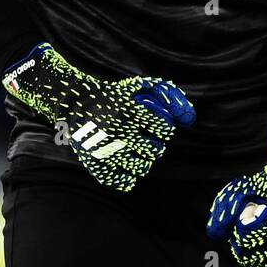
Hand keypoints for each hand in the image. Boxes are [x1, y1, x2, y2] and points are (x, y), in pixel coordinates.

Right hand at [2, 43, 195, 190]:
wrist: (74, 102)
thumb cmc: (112, 95)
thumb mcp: (136, 87)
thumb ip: (166, 94)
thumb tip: (191, 117)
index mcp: (127, 110)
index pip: (161, 128)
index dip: (164, 131)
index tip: (160, 130)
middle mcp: (116, 130)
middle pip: (153, 150)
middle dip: (156, 147)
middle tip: (150, 143)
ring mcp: (104, 148)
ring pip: (139, 166)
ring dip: (144, 162)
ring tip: (139, 155)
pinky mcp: (93, 161)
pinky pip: (118, 180)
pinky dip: (127, 179)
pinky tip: (129, 171)